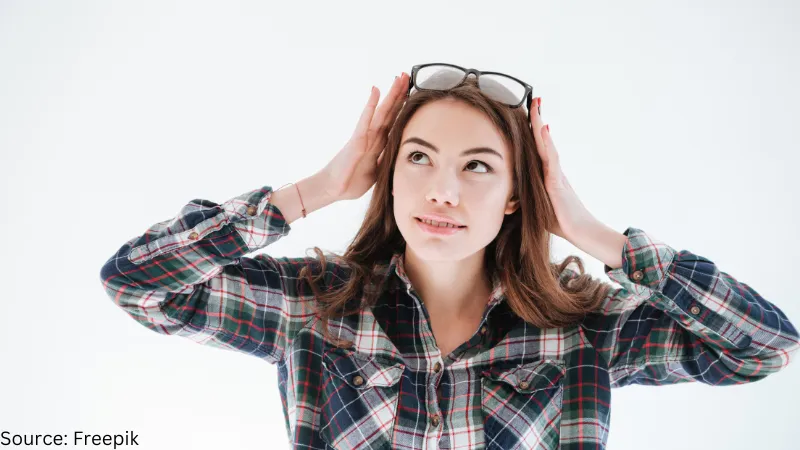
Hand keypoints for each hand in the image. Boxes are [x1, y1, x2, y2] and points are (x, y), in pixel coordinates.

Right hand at [320, 72, 408, 200]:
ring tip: (399, 78)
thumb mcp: (376, 172)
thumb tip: (398, 158)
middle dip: (399, 94)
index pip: (393, 121)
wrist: (332, 190)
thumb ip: (385, 162)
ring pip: (381, 111)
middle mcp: (371, 136)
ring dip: (390, 95)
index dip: (403, 106)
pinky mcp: (356, 141)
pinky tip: (376, 90)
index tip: (413, 91)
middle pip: (389, 112)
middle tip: (408, 75)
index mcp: (377, 143)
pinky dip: (371, 105)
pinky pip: (366, 120)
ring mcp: (364, 136)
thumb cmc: (351, 181)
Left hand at [529, 98, 596, 240]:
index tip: (527, 114)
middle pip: (542, 140)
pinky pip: (551, 158)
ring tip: (536, 105)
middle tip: (534, 99)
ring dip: (540, 124)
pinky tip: (543, 128)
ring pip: (546, 144)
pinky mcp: (557, 181)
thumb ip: (526, 195)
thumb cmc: (559, 220)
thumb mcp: (536, 205)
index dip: (532, 131)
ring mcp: (556, 173)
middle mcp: (552, 169)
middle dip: (537, 120)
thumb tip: (511, 194)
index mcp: (546, 173)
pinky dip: (546, 143)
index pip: (536, 148)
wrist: (580, 231)